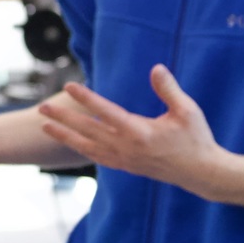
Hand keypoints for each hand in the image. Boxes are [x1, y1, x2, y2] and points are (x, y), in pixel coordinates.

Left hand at [37, 66, 228, 193]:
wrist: (202, 174)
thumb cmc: (196, 139)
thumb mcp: (187, 111)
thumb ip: (169, 90)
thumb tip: (156, 68)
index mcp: (140, 133)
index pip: (106, 112)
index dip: (87, 98)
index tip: (71, 86)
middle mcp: (127, 148)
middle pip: (88, 131)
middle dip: (63, 118)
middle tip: (42, 107)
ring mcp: (125, 160)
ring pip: (87, 147)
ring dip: (65, 136)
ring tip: (44, 126)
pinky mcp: (127, 167)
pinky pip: (98, 157)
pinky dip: (81, 150)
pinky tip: (71, 143)